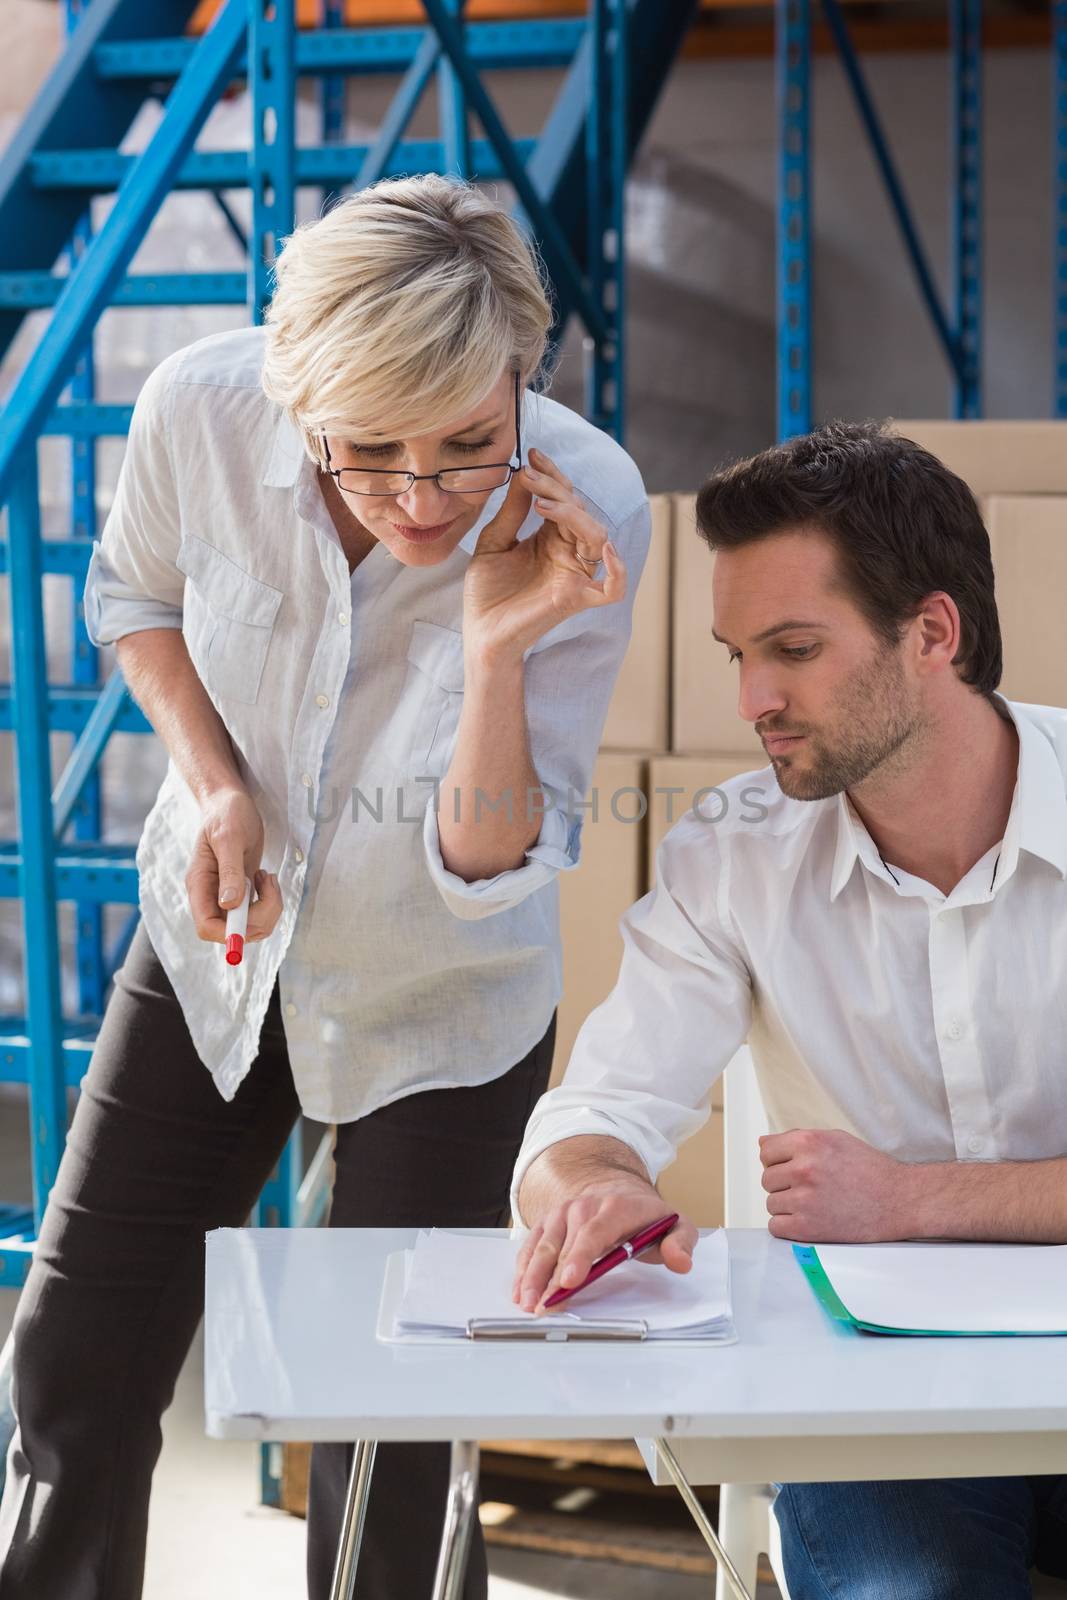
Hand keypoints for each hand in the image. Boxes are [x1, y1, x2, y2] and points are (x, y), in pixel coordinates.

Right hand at [185, 787, 282, 945]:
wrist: (231, 803)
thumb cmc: (227, 814)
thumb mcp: (229, 838)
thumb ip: (230, 872)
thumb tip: (229, 904)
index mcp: (200, 885)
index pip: (207, 927)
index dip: (230, 933)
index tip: (254, 919)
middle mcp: (211, 896)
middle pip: (232, 931)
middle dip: (259, 917)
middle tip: (269, 886)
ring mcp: (226, 896)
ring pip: (250, 925)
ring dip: (268, 908)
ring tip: (268, 877)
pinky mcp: (242, 892)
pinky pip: (258, 913)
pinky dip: (270, 901)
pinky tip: (266, 877)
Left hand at [463, 446, 625, 660]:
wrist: (479, 633)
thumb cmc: (486, 593)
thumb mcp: (493, 543)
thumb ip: (511, 512)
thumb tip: (524, 476)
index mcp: (550, 538)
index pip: (563, 499)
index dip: (552, 475)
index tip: (531, 456)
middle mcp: (568, 554)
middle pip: (580, 511)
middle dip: (557, 488)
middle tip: (530, 476)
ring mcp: (575, 576)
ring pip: (597, 536)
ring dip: (574, 513)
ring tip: (542, 503)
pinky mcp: (575, 600)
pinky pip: (612, 589)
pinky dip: (618, 570)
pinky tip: (605, 550)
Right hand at [510, 1178, 698, 1314]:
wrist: (617, 1187)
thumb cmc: (646, 1216)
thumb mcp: (675, 1224)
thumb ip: (681, 1243)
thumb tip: (680, 1262)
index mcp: (615, 1208)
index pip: (595, 1233)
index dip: (580, 1257)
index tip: (570, 1280)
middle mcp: (583, 1207)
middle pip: (563, 1245)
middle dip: (550, 1278)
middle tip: (543, 1306)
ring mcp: (562, 1214)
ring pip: (543, 1246)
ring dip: (531, 1275)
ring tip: (526, 1303)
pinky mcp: (548, 1222)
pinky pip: (532, 1245)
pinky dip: (524, 1267)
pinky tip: (519, 1290)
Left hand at [760, 1128, 916, 1241]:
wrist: (900, 1200)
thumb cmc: (871, 1170)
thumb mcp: (835, 1140)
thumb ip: (797, 1139)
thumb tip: (763, 1143)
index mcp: (809, 1142)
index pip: (766, 1152)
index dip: (778, 1161)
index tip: (792, 1168)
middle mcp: (804, 1168)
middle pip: (767, 1179)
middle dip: (784, 1184)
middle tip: (810, 1189)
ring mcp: (804, 1199)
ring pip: (771, 1203)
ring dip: (787, 1206)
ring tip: (814, 1204)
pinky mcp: (808, 1228)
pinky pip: (776, 1226)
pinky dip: (788, 1226)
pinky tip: (809, 1220)